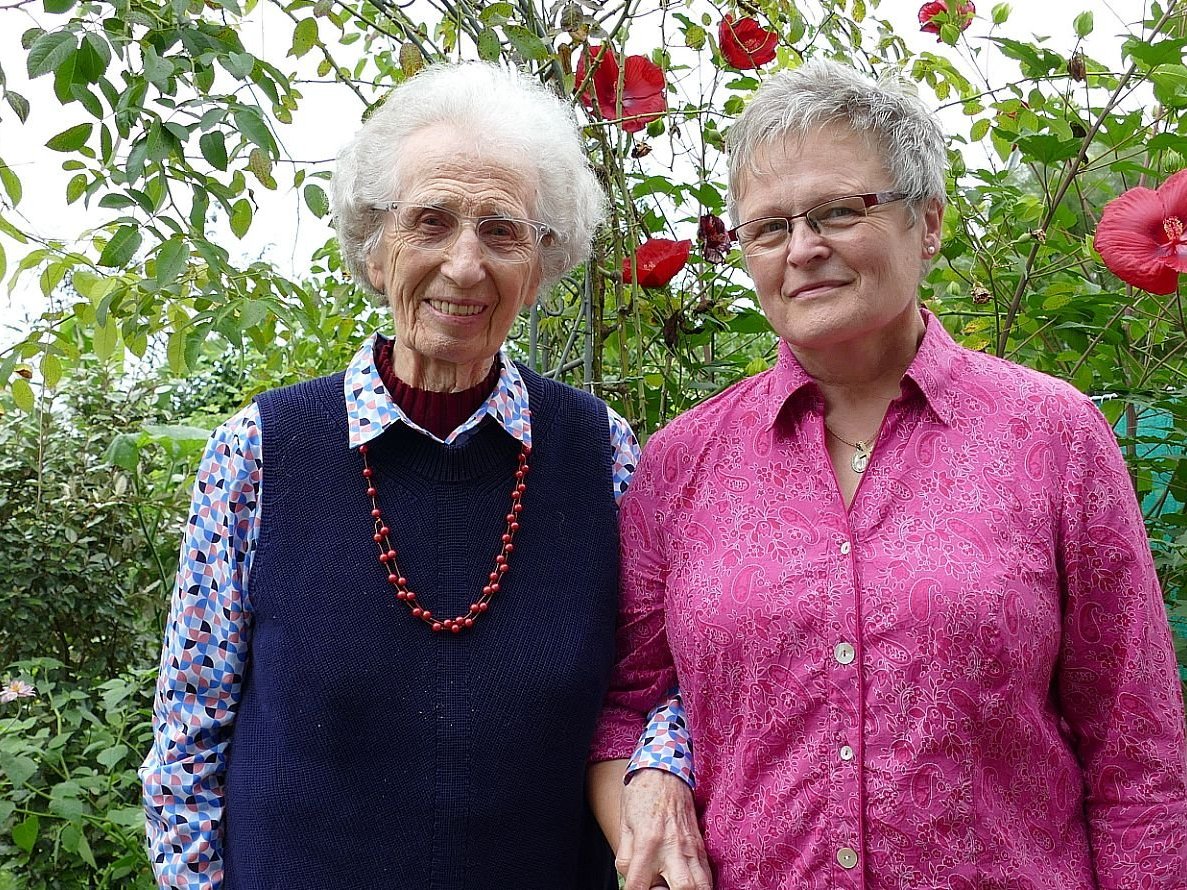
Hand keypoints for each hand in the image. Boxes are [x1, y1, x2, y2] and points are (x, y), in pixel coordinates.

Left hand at [615, 768, 711, 889]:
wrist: (663, 770)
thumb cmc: (640, 796)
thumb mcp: (624, 826)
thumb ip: (626, 858)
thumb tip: (631, 881)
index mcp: (647, 843)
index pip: (638, 885)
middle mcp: (672, 848)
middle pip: (683, 888)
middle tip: (659, 889)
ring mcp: (690, 847)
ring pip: (702, 885)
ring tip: (677, 888)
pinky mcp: (701, 846)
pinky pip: (707, 874)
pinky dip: (700, 885)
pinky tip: (690, 885)